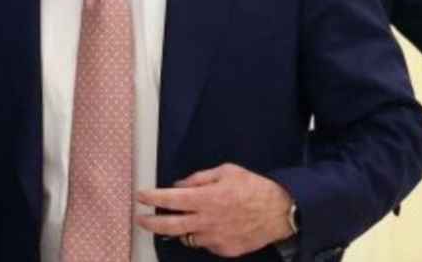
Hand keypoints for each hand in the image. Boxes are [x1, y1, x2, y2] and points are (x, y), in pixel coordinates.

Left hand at [135, 163, 293, 256]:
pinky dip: (201, 235)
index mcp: (206, 199)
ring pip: (187, 237)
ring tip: (177, 221)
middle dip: (151, 223)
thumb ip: (199, 178)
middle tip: (141, 220)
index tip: (140, 197)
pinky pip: (205, 243)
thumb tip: (179, 185)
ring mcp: (215, 239)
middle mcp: (207, 221)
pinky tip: (208, 226)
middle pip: (170, 226)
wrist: (280, 212)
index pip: (170, 200)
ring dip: (180, 229)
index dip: (152, 198)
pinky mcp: (225, 250)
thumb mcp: (226, 171)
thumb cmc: (254, 188)